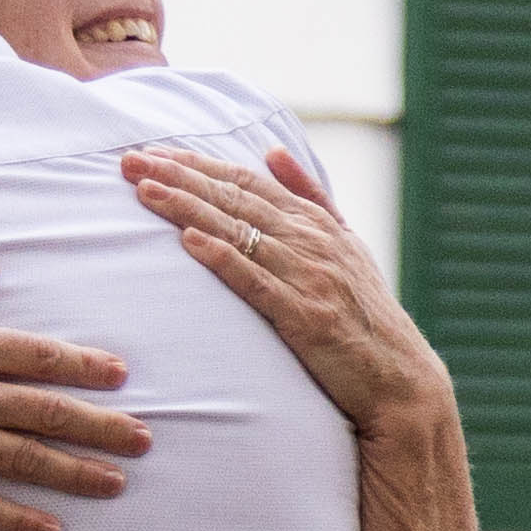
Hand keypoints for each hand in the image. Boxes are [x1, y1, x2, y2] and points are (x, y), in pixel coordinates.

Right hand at [0, 254, 150, 530]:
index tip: (120, 376)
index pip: (39, 355)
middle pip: (48, 411)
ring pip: (26, 459)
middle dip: (103, 426)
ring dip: (76, 472)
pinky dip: (17, 520)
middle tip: (145, 439)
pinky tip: (51, 530)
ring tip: (116, 483)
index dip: (84, 366)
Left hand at [120, 147, 453, 445]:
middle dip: (178, 176)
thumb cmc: (366, 315)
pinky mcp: (306, 317)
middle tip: (129, 161)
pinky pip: (256, 282)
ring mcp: (310, 278)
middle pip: (235, 198)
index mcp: (316, 223)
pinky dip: (222, 258)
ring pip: (239, 232)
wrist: (401, 379)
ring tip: (144, 191)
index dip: (196, 164)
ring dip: (187, 209)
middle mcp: (312, 242)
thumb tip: (273, 151)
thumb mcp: (346, 244)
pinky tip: (188, 242)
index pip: (247, 182)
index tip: (153, 151)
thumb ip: (310, 196)